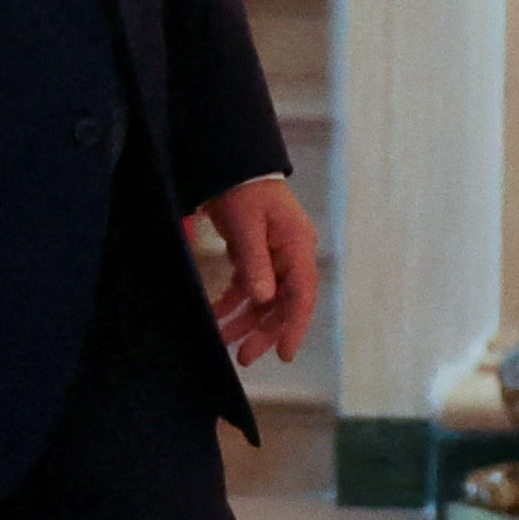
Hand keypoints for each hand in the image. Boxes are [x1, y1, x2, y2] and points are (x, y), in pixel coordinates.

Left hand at [197, 178, 319, 367]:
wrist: (230, 162)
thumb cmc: (242, 189)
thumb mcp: (246, 226)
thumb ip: (255, 262)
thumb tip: (263, 299)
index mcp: (297, 245)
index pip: (302, 294)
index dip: (295, 326)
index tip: (284, 354)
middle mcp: (291, 253)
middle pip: (284, 302)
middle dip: (264, 331)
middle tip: (244, 357)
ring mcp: (275, 255)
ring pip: (265, 299)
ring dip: (245, 320)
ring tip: (222, 339)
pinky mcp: (257, 254)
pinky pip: (249, 286)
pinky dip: (233, 302)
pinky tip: (216, 314)